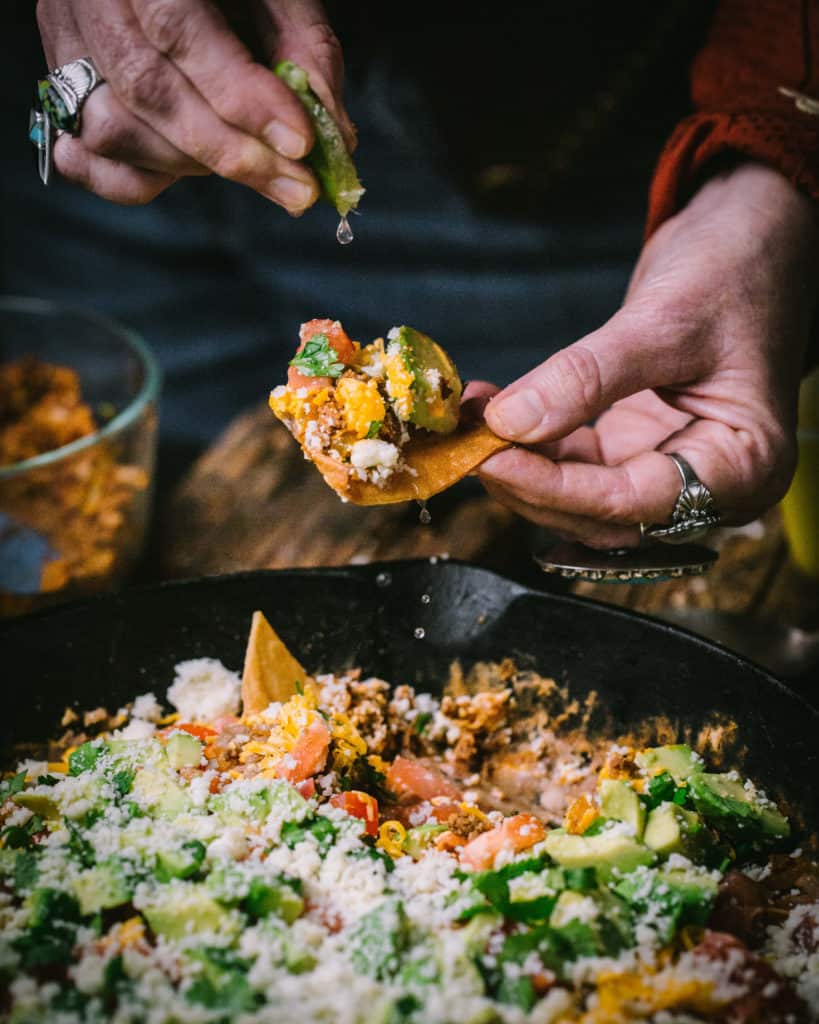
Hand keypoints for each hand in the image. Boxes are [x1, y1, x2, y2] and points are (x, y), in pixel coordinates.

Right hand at [36, 0, 351, 209]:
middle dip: (231, 152)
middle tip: (298, 188)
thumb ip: (305, 47)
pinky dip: (133, 181)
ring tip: (250, 166)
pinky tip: (181, 176)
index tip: (300, 143)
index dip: (242, 97)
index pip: (179, 30)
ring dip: (191, 165)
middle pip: (148, 91)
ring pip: (113, 128)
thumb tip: (333, 135)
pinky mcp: (62, 86)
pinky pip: (83, 155)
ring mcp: (68, 42)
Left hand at [470, 162, 818, 547]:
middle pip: (604, 515)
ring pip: (582, 497)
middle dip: (530, 484)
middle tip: (469, 445)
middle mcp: (710, 485)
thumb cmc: (736, 270)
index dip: (556, 489)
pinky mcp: (638, 448)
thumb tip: (509, 421)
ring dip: (523, 467)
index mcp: (742, 467)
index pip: (634, 503)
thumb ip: (587, 377)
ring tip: (472, 423)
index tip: (493, 459)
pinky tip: (494, 412)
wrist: (752, 236)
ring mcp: (671, 468)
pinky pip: (577, 464)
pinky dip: (534, 444)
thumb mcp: (663, 321)